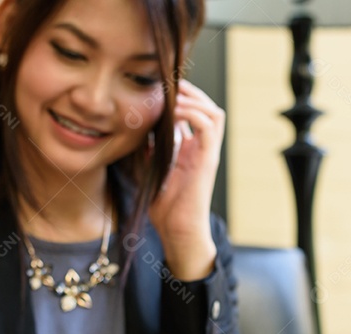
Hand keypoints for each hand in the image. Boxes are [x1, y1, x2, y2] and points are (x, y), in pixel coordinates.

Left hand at [147, 80, 221, 280]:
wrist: (176, 230)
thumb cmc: (164, 207)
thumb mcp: (150, 170)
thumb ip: (148, 150)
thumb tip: (136, 129)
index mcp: (191, 150)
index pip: (194, 113)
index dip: (182, 98)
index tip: (160, 90)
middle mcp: (202, 149)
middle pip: (208, 107)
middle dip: (190, 93)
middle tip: (168, 87)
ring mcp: (207, 154)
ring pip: (214, 112)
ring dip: (194, 100)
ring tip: (173, 98)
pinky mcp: (208, 160)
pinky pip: (208, 126)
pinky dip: (193, 113)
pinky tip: (174, 114)